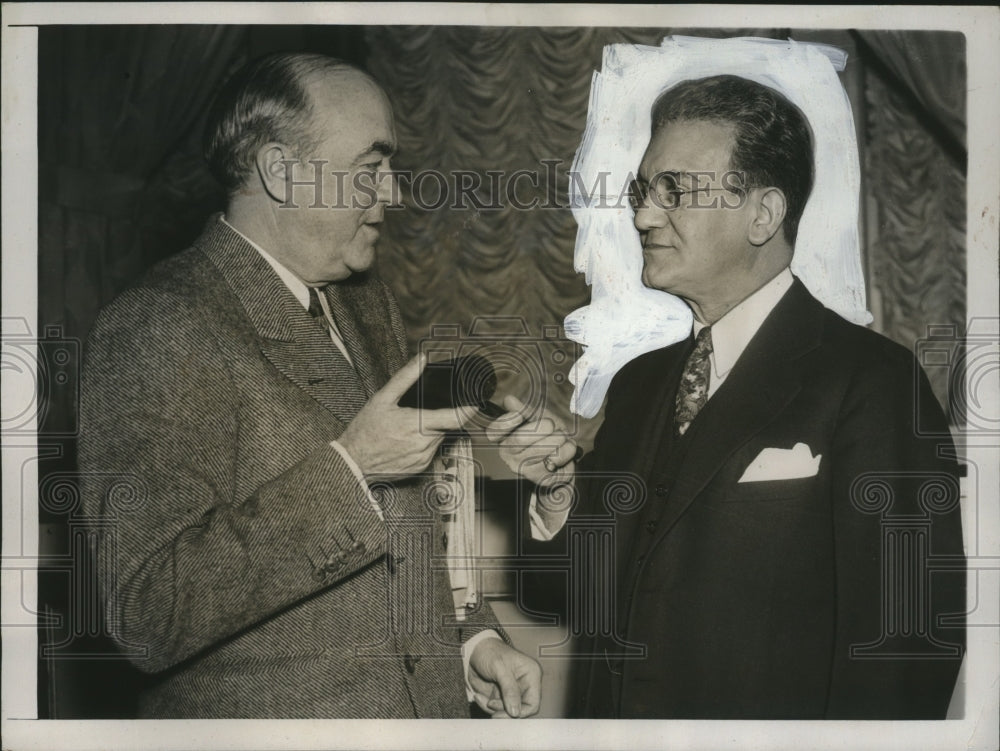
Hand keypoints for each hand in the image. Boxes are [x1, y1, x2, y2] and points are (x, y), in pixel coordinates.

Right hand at [338, 354, 475, 479]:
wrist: (352, 462)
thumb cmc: (365, 431)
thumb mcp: (382, 399)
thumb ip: (404, 378)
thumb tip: (421, 359)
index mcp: (418, 424)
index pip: (455, 418)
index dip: (468, 410)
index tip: (475, 402)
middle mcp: (425, 444)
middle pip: (445, 426)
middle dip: (436, 418)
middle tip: (416, 415)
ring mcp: (423, 458)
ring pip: (438, 439)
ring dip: (430, 432)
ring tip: (407, 429)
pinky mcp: (420, 469)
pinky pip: (430, 452)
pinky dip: (423, 445)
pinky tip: (405, 442)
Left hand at [468, 638, 541, 717]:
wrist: (473, 651)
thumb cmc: (490, 652)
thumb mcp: (499, 668)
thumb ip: (509, 690)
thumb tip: (515, 712)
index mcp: (531, 675)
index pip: (533, 703)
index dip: (521, 712)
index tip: (508, 713)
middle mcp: (523, 686)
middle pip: (519, 711)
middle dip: (504, 712)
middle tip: (490, 705)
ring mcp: (511, 693)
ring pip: (505, 712)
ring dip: (492, 708)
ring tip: (480, 697)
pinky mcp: (500, 696)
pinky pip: (495, 709)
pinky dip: (485, 706)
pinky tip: (478, 696)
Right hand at [486, 395, 577, 488]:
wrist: (565, 455)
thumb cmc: (548, 433)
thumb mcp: (538, 416)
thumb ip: (525, 409)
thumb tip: (509, 400)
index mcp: (504, 438)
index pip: (494, 432)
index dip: (505, 423)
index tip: (519, 415)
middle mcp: (509, 456)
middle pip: (519, 439)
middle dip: (542, 427)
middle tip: (553, 425)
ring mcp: (523, 470)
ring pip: (539, 450)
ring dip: (559, 439)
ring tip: (563, 437)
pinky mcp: (540, 479)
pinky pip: (555, 461)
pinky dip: (566, 451)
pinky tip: (566, 451)